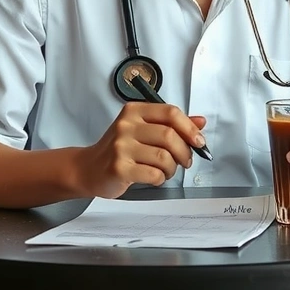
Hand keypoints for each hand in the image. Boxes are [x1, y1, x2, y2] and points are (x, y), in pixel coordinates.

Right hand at [76, 102, 206, 198]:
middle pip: (169, 136)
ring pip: (164, 157)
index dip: (189, 128)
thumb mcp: (144, 130)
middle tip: (186, 161)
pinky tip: (154, 177)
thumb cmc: (119, 149)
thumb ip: (172, 125)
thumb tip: (200, 121)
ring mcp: (121, 146)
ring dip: (172, 168)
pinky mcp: (119, 168)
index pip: (170, 112)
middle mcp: (126, 125)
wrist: (89, 168)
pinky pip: (153, 174)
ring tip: (167, 170)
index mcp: (134, 111)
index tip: (199, 141)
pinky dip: (160, 178)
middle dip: (184, 152)